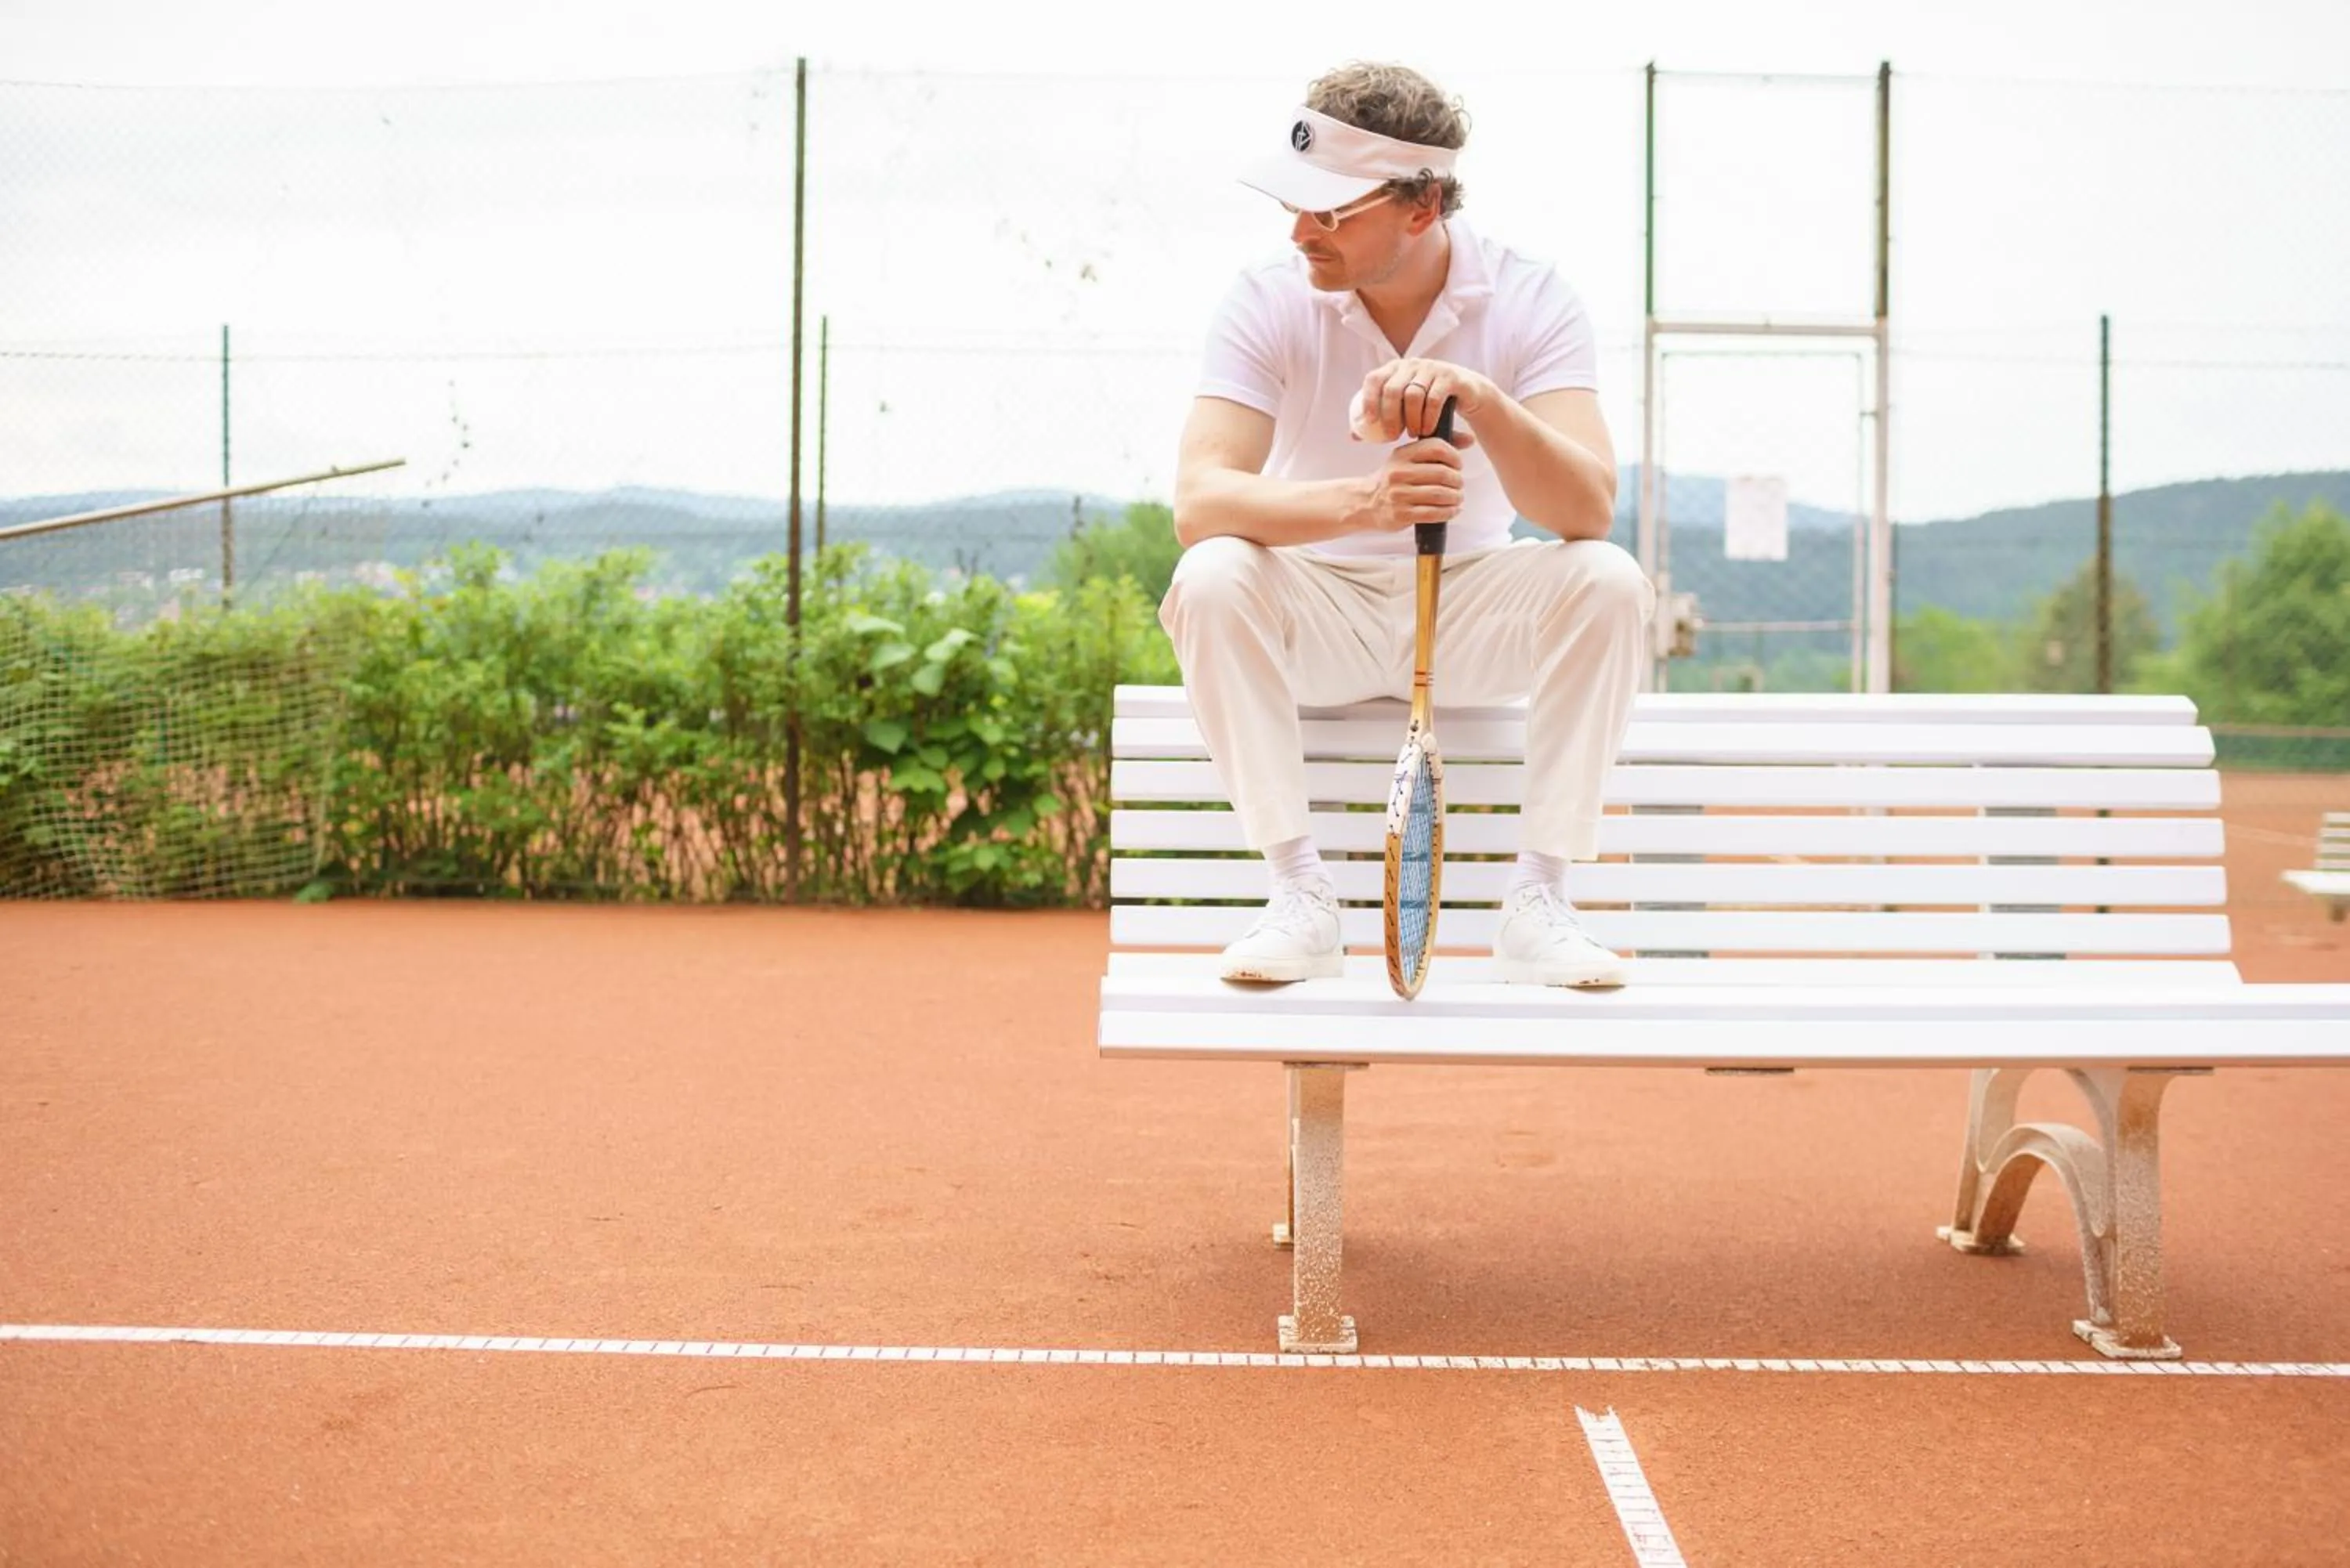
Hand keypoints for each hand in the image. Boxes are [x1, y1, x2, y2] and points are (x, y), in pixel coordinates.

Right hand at [1348, 432, 1464, 533]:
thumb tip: (1470, 440)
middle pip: (1442, 473)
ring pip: (1440, 494)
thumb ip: (1435, 448)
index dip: (1454, 456)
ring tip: (1458, 498)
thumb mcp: (1407, 458)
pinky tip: (1452, 510)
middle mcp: (1399, 473)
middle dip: (1457, 480)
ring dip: (1456, 497)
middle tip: (1459, 485)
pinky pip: (1433, 513)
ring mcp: (1399, 495)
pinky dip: (1449, 512)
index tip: (1458, 465)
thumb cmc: (1393, 480)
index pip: (1436, 448)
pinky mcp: (1401, 514)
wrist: (1366, 503)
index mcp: (1402, 455)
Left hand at [1350, 359, 1492, 445]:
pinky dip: (1428, 418)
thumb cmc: (1427, 405)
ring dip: (1411, 420)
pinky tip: (1427, 431)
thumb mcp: (1402, 411)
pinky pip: (1434, 398)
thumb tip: (1353, 437)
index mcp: (1394, 368)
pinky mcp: (1449, 376)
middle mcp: (1411, 364)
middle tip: (1392, 436)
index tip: (1369, 422)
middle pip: (1392, 389)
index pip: (1374, 379)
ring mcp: (1431, 368)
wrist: (1466, 394)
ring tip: (1413, 435)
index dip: (1369, 400)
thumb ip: (1380, 421)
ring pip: (1413, 395)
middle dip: (1390, 416)